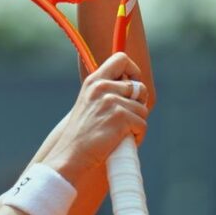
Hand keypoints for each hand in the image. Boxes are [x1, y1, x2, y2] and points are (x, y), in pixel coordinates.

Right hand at [44, 52, 147, 179]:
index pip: (121, 59)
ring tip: (119, 134)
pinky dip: (137, 136)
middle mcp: (102, 87)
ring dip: (136, 124)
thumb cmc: (82, 134)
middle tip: (126, 119)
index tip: (133, 84)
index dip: (133, 70)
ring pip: (143, 109)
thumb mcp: (90, 104)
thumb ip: (107, 92)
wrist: (72, 155)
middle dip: (138, 104)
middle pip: (139, 87)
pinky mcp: (121, 117)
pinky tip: (121, 141)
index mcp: (94, 81)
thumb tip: (136, 88)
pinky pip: (142, 125)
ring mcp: (112, 101)